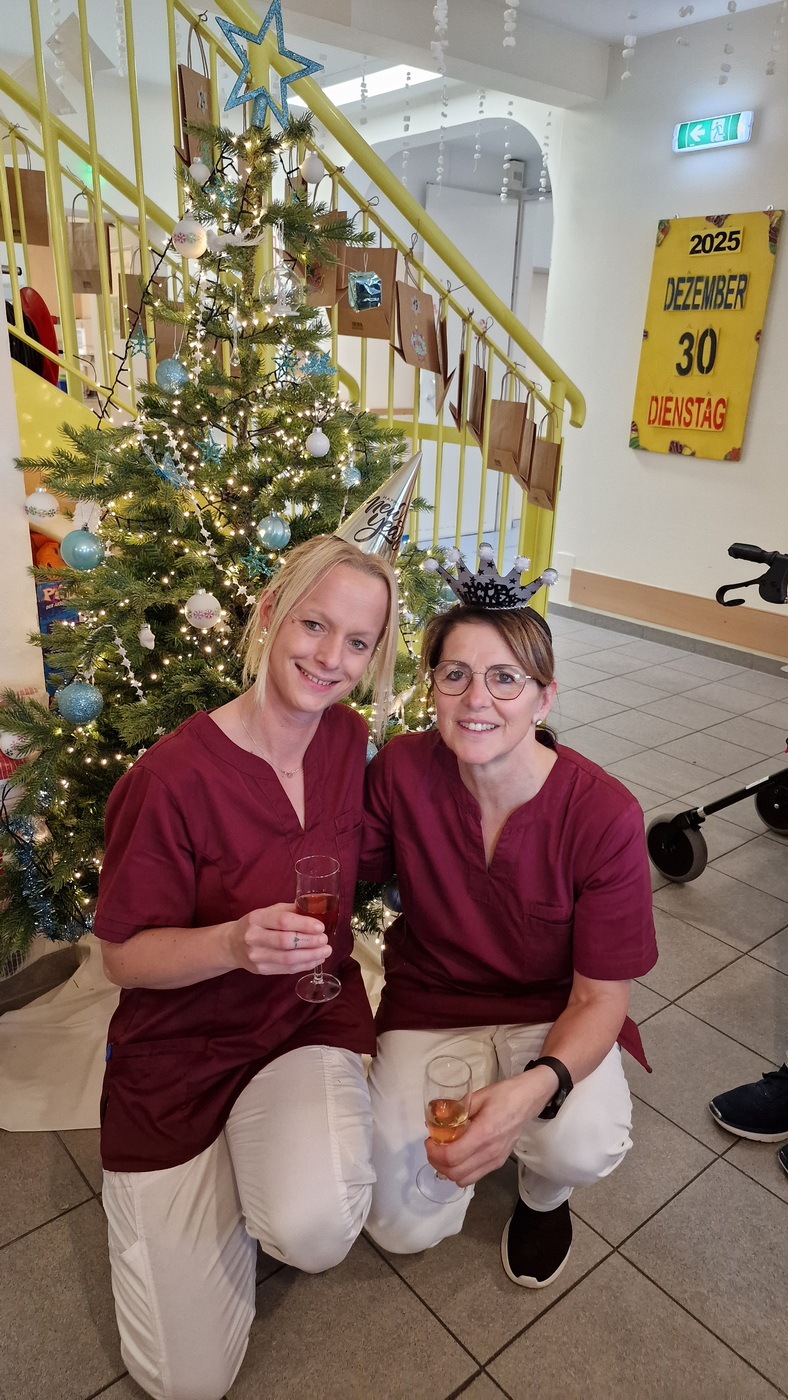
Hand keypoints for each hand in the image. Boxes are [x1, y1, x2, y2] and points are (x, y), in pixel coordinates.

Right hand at [228, 902, 328, 975]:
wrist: (232, 944)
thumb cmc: (256, 924)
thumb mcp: (268, 911)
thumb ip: (290, 910)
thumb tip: (316, 910)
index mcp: (256, 918)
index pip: (283, 921)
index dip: (304, 925)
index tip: (320, 927)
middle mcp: (253, 937)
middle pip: (286, 942)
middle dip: (310, 942)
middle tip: (325, 940)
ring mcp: (256, 956)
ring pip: (288, 959)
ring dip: (311, 956)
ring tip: (325, 951)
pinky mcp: (260, 970)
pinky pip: (287, 970)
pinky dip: (304, 965)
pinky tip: (315, 960)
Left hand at [426, 1071, 554, 1186]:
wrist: (528, 1101)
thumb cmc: (503, 1095)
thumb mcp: (477, 1097)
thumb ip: (457, 1109)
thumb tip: (436, 1118)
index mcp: (483, 1133)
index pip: (452, 1156)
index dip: (434, 1152)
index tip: (429, 1141)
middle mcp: (489, 1152)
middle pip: (454, 1173)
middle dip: (437, 1162)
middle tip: (433, 1147)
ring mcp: (495, 1160)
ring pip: (463, 1180)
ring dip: (448, 1170)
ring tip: (444, 1153)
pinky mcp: (498, 1163)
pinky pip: (474, 1177)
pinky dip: (460, 1172)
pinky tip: (458, 1157)